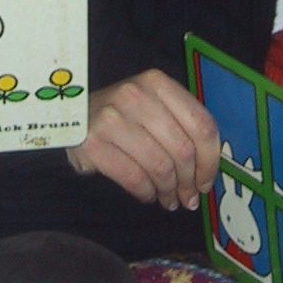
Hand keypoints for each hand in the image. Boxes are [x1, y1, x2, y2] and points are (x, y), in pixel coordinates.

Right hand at [67, 69, 219, 211]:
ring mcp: (111, 118)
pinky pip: (135, 177)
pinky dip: (147, 192)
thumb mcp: (153, 106)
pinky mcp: (93, 144)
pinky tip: (148, 195)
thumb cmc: (122, 116)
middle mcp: (135, 95)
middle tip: (188, 198)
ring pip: (160, 166)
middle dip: (190, 181)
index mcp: (157, 82)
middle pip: (183, 149)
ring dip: (169, 191)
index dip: (210, 160)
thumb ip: (182, 126)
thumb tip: (208, 170)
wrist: (72, 118)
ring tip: (168, 199)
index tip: (206, 181)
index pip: (201, 125)